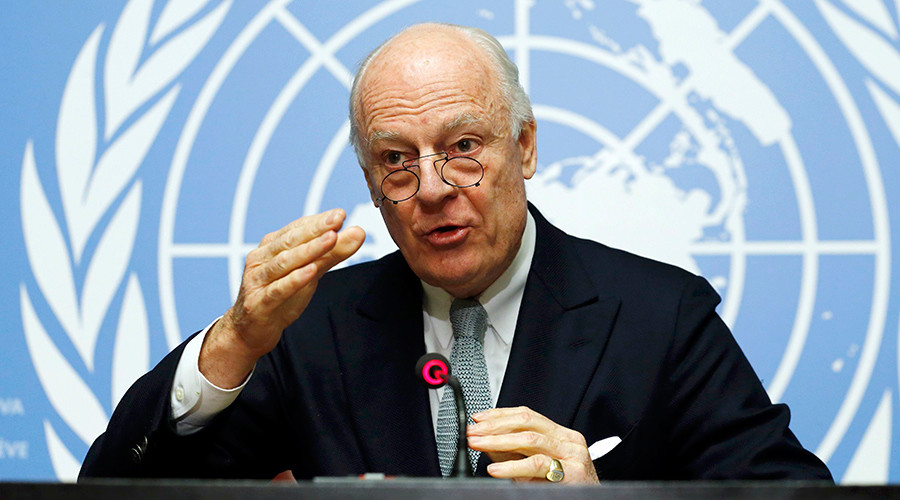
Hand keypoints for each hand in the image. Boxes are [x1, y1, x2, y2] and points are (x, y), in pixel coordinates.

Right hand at [200, 208, 364, 387]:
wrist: (250, 331)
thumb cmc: (280, 296)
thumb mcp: (309, 273)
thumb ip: (332, 254)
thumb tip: (357, 232)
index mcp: (272, 247)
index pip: (297, 229)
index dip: (318, 221)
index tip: (340, 214)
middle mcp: (262, 259)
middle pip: (291, 241)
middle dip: (316, 229)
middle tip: (338, 219)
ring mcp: (258, 280)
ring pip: (285, 262)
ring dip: (309, 250)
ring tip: (331, 238)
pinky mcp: (259, 303)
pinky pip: (278, 289)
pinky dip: (295, 279)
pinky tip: (311, 271)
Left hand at [467, 406, 598, 483]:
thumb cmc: (564, 489)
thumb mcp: (536, 466)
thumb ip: (513, 452)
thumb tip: (486, 440)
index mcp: (561, 434)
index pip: (527, 414)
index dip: (500, 414)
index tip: (478, 418)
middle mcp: (568, 439)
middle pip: (526, 421)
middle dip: (495, 425)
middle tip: (473, 431)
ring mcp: (572, 454)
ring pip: (530, 439)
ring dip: (498, 441)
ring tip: (479, 445)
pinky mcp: (571, 472)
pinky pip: (536, 465)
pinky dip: (512, 466)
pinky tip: (496, 469)